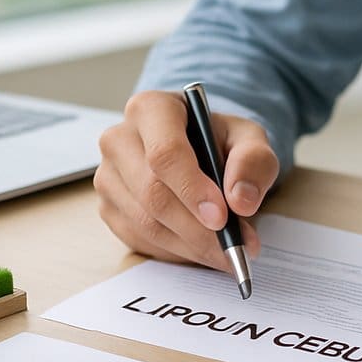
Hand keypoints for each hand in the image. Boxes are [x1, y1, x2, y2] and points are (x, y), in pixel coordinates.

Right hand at [95, 90, 279, 270]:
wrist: (196, 149)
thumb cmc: (218, 140)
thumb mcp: (248, 138)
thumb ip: (253, 161)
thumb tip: (241, 201)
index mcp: (151, 109)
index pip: (165, 153)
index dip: (192, 189)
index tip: (222, 218)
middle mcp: (119, 139)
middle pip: (153, 194)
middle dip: (197, 229)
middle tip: (235, 247)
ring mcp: (108, 176)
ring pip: (146, 223)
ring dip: (190, 246)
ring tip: (227, 252)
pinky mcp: (108, 207)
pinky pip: (139, 240)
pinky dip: (175, 252)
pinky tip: (200, 248)